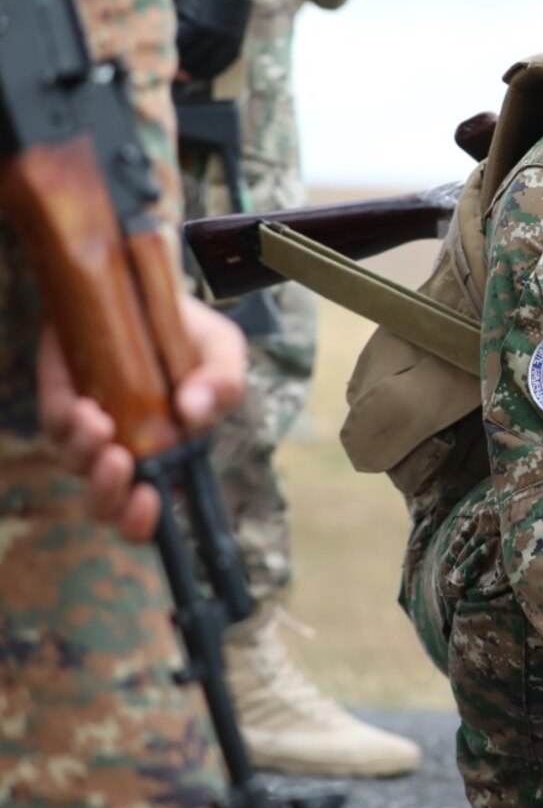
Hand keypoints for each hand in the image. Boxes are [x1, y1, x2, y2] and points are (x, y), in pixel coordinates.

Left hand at [37, 295, 245, 542]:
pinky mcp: (61, 398)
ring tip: (100, 419)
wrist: (143, 286)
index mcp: (171, 455)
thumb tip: (194, 412)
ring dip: (85, 451)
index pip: (152, 511)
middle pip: (105, 504)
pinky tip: (86, 405)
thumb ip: (223, 382)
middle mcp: (127, 451)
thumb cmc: (188, 332)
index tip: (150, 498)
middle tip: (118, 462)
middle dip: (107, 495)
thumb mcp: (222, 351)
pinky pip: (54, 423)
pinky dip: (67, 422)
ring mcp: (90, 429)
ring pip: (74, 463)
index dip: (145, 521)